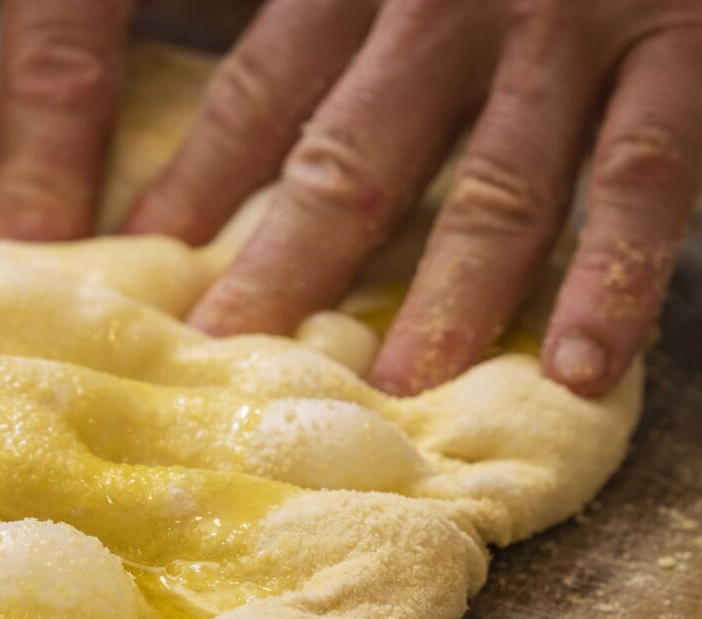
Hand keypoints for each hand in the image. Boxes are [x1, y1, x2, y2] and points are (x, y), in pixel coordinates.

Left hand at [128, 0, 701, 397]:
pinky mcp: (683, 45)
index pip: (257, 97)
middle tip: (234, 370)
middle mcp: (449, 3)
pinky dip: (612, 278)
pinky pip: (642, 177)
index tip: (146, 281)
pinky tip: (579, 369)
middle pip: (351, 164)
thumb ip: (307, 18)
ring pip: (494, 193)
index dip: (195, 193)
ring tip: (394, 401)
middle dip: (287, 276)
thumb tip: (198, 160)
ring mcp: (568, 27)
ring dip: (445, 306)